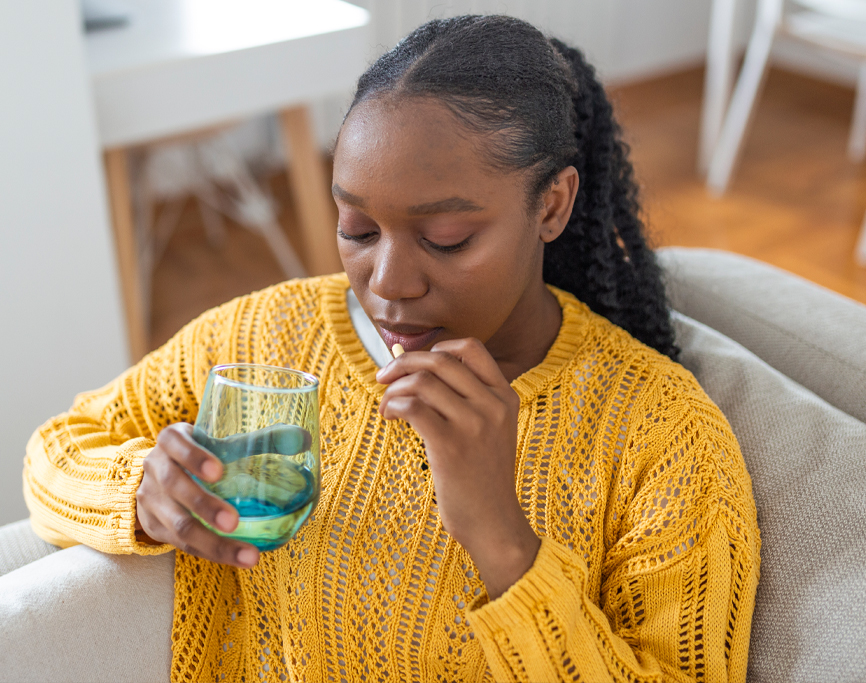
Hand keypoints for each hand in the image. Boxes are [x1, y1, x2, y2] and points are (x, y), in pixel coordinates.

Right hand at [136, 423, 259, 567]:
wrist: (159, 479)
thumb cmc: (202, 455)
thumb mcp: (222, 442)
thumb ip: (262, 440)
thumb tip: (304, 438)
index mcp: (171, 441)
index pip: (175, 444)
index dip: (193, 457)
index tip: (218, 470)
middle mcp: (155, 469)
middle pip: (175, 487)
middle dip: (204, 506)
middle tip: (233, 521)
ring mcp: (150, 500)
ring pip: (178, 526)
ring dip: (213, 543)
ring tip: (248, 556)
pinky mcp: (155, 528)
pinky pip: (183, 545)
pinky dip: (211, 553)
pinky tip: (237, 559)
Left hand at [376, 338, 539, 598]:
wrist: (494, 523)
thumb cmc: (483, 478)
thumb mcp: (493, 430)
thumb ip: (471, 401)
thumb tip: (420, 372)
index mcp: (505, 396)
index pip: (471, 348)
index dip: (437, 346)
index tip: (415, 362)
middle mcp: (493, 404)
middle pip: (439, 360)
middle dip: (402, 363)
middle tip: (383, 377)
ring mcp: (474, 424)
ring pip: (422, 382)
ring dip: (394, 390)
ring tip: (386, 407)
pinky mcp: (451, 446)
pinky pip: (412, 407)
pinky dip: (394, 406)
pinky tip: (390, 418)